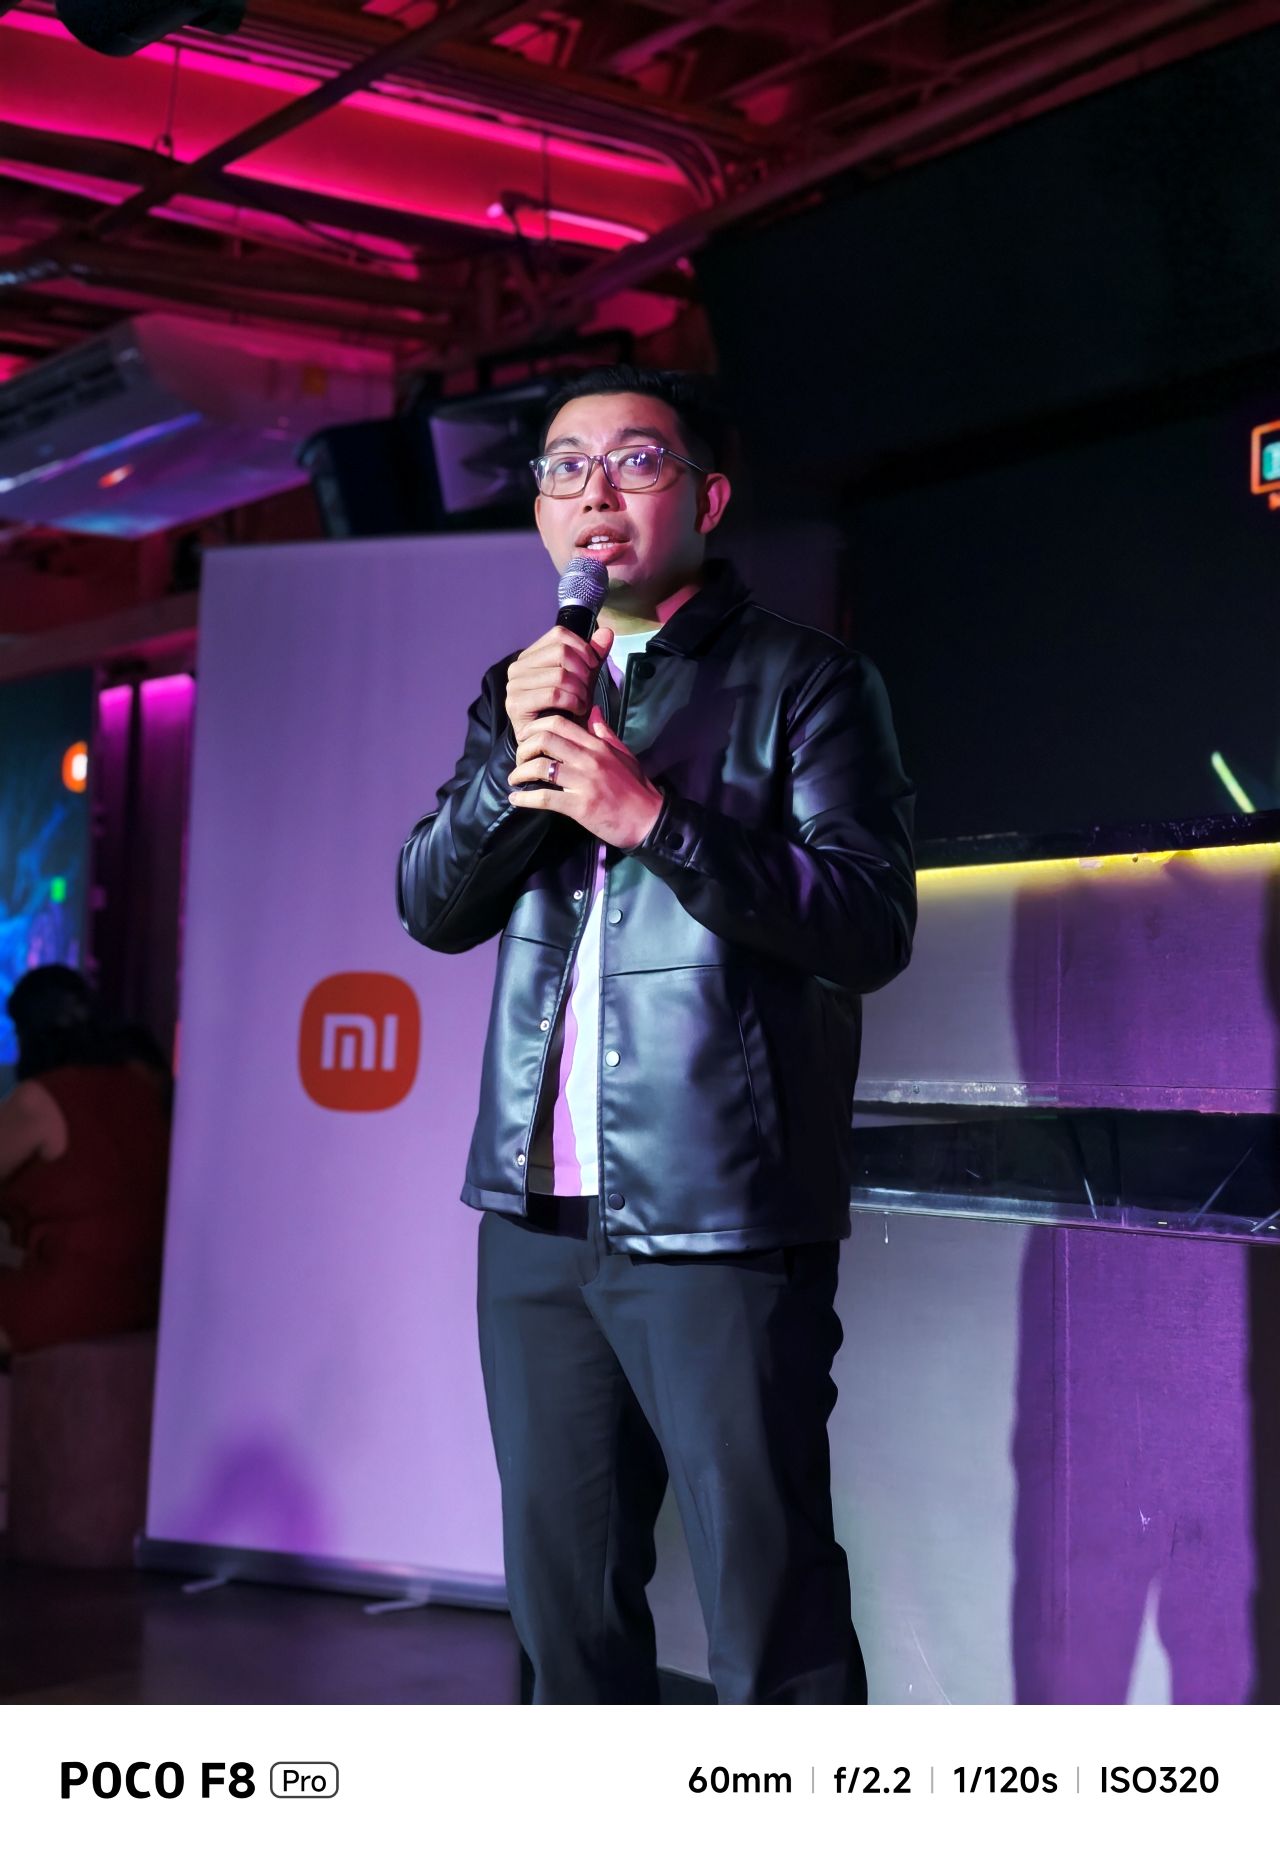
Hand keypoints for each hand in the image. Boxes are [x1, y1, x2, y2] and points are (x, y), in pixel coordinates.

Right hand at [504, 624, 614, 741]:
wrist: (553, 744)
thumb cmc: (567, 710)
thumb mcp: (583, 678)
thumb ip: (593, 655)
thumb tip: (607, 632)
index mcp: (530, 656)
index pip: (559, 635)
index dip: (582, 647)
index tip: (593, 666)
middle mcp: (517, 667)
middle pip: (561, 652)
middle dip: (583, 672)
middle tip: (587, 690)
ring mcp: (513, 686)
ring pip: (560, 674)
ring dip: (580, 691)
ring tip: (583, 703)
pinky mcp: (516, 704)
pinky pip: (553, 694)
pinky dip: (573, 702)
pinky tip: (578, 710)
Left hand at [507, 705, 664, 849]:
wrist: (650, 820)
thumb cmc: (637, 789)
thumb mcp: (623, 755)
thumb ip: (605, 733)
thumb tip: (593, 711)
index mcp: (597, 746)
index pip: (560, 723)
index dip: (535, 727)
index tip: (526, 738)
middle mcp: (589, 759)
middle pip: (545, 739)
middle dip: (523, 747)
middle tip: (519, 759)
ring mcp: (584, 782)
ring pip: (541, 767)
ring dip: (520, 772)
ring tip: (515, 779)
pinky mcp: (580, 806)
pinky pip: (545, 798)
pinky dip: (525, 799)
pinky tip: (516, 799)